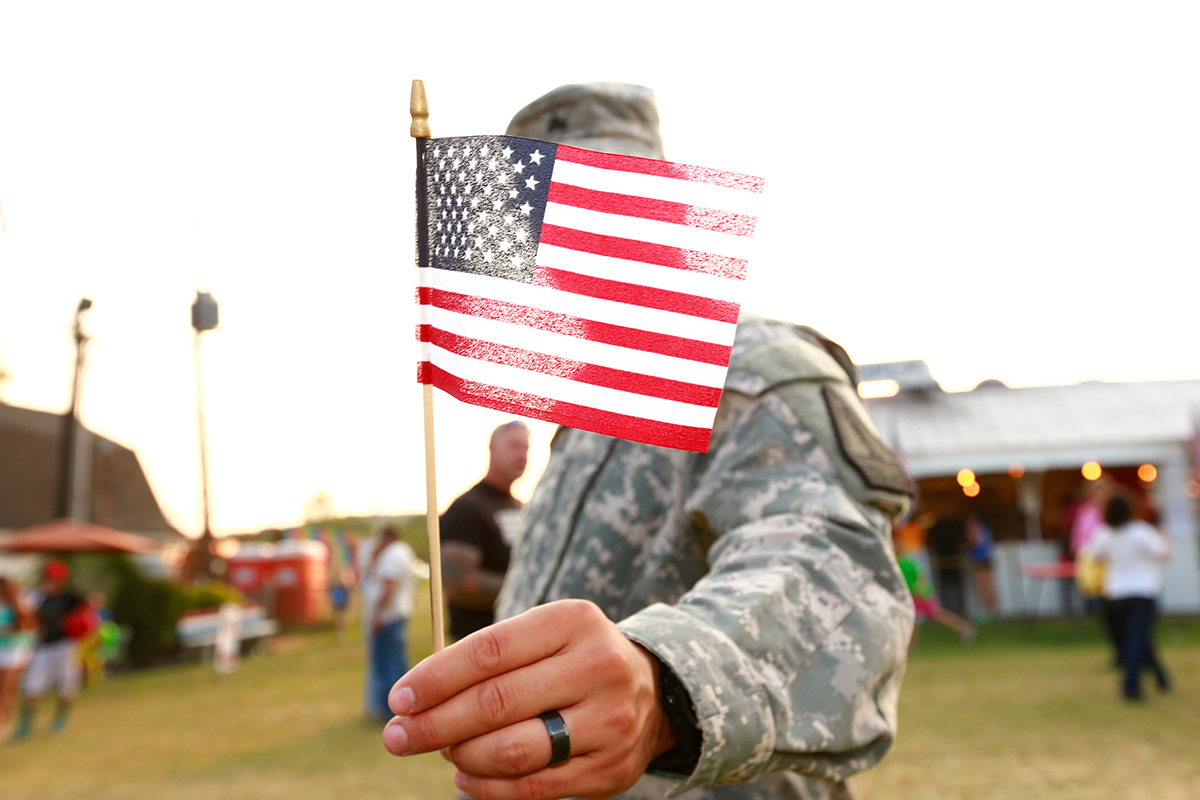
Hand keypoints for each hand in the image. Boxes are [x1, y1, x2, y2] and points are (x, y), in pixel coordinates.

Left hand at [383, 599, 675, 799]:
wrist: (653, 692)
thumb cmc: (572, 660)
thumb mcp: (543, 635)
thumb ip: (487, 659)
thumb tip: (416, 699)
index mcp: (573, 621)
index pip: (490, 650)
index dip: (437, 677)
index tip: (400, 697)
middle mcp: (598, 667)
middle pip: (497, 702)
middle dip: (435, 723)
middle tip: (398, 736)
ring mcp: (609, 721)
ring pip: (513, 750)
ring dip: (461, 756)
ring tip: (443, 751)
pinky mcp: (610, 768)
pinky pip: (534, 788)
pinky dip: (488, 787)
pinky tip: (466, 776)